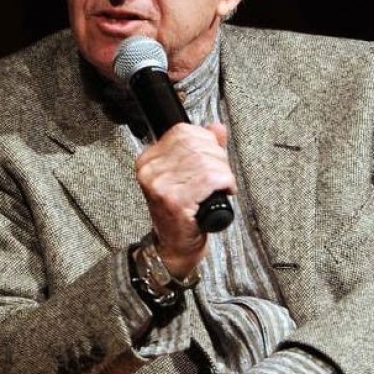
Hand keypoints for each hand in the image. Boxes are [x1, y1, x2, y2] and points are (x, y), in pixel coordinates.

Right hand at [135, 122, 236, 275]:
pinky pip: (210, 179)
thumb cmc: (181, 211)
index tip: (213, 156)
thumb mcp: (188, 173)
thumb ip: (202, 147)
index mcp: (148, 159)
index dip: (206, 140)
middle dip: (218, 158)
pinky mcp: (175, 200)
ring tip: (221, 186)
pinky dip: (225, 183)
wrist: (175, 245)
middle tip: (221, 175)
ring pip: (206, 162)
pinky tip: (224, 192)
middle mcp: (150, 170)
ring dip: (223, 173)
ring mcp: (160, 185)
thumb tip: (216, 128)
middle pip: (197, 145)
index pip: (183, 132)